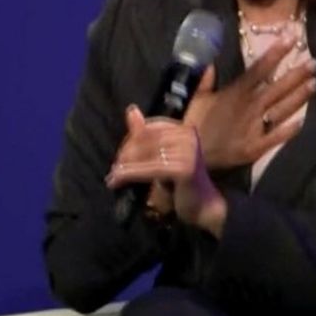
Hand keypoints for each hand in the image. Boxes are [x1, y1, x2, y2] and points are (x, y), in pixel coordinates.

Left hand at [105, 105, 225, 234]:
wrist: (203, 205)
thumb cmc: (181, 180)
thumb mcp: (162, 154)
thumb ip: (147, 134)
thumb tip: (131, 110)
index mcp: (185, 129)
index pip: (150, 128)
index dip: (131, 140)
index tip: (120, 155)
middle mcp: (189, 137)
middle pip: (146, 140)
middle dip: (126, 154)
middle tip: (113, 168)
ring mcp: (188, 152)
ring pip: (145, 155)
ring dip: (124, 167)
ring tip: (112, 176)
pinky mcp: (184, 169)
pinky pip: (149, 169)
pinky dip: (130, 175)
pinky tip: (116, 181)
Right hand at [183, 36, 315, 169]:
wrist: (188, 154)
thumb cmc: (192, 123)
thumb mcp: (195, 98)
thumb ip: (205, 80)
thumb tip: (211, 63)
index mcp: (236, 93)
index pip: (260, 68)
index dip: (276, 53)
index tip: (291, 39)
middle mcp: (250, 107)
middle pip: (278, 87)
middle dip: (297, 74)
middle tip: (314, 62)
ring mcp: (255, 127)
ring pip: (282, 109)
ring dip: (299, 96)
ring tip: (314, 84)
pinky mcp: (256, 147)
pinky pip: (277, 137)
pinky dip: (289, 129)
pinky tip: (302, 121)